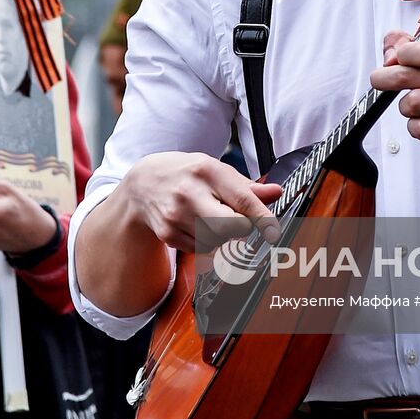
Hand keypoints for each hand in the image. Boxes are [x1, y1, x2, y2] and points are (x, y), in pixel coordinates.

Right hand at [112, 152, 282, 253]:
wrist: (143, 183)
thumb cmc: (186, 174)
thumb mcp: (216, 170)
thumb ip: (247, 187)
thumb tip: (276, 193)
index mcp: (207, 170)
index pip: (242, 200)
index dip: (262, 219)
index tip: (273, 232)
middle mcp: (189, 193)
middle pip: (230, 227)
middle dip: (240, 228)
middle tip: (237, 219)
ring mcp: (176, 216)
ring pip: (217, 241)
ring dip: (222, 235)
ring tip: (210, 216)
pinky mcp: (168, 234)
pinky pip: (201, 248)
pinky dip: (205, 240)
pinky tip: (195, 224)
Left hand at [371, 31, 419, 158]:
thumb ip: (403, 45)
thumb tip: (389, 56)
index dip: (399, 55)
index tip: (393, 61)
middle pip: (404, 76)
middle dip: (383, 79)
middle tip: (380, 81)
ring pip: (410, 104)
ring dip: (405, 108)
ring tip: (417, 107)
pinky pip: (419, 129)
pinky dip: (416, 127)